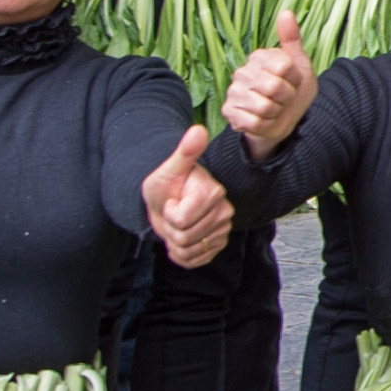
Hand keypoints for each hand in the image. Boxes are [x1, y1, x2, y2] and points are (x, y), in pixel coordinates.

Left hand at [143, 126, 236, 268]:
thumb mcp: (169, 169)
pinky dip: (182, 254)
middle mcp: (224, 211)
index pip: (181, 219)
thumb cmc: (166, 183)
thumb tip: (198, 129)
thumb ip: (185, 151)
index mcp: (213, 192)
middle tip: (172, 213)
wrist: (168, 199)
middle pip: (185, 237)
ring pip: (189, 250)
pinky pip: (195, 261)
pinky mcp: (219, 244)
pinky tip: (181, 238)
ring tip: (176, 224)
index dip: (168, 213)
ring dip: (174, 242)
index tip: (171, 200)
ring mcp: (223, 229)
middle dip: (170, 228)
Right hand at [222, 7, 316, 151]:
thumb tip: (286, 12)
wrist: (286, 120)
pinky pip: (253, 121)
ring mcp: (233, 92)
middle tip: (283, 97)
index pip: (284, 66)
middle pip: (274, 87)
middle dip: (286, 97)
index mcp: (259, 57)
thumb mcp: (300, 64)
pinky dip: (264, 124)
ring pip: (264, 106)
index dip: (294, 78)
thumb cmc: (293, 90)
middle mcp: (242, 71)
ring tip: (274, 108)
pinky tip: (263, 119)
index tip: (292, 80)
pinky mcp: (229, 112)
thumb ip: (292, 39)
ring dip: (276, 112)